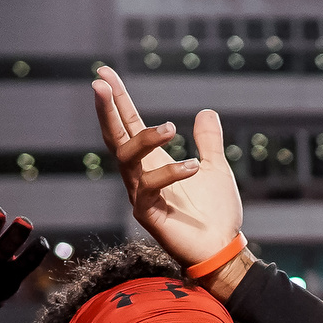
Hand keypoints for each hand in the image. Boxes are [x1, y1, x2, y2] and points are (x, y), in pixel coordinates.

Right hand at [92, 65, 245, 286]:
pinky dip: (170, 172)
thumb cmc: (216, 213)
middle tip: (100, 83)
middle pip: (114, 136)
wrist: (223, 249)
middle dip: (106, 109)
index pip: (128, 124)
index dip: (117, 99)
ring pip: (127, 158)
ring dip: (146, 138)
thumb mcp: (215, 168)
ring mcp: (140, 194)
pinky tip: (192, 167)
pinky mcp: (147, 213)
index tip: (104, 72)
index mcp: (152, 161)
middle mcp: (140, 174)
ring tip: (172, 127)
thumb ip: (208, 141)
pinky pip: (149, 187)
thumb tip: (207, 112)